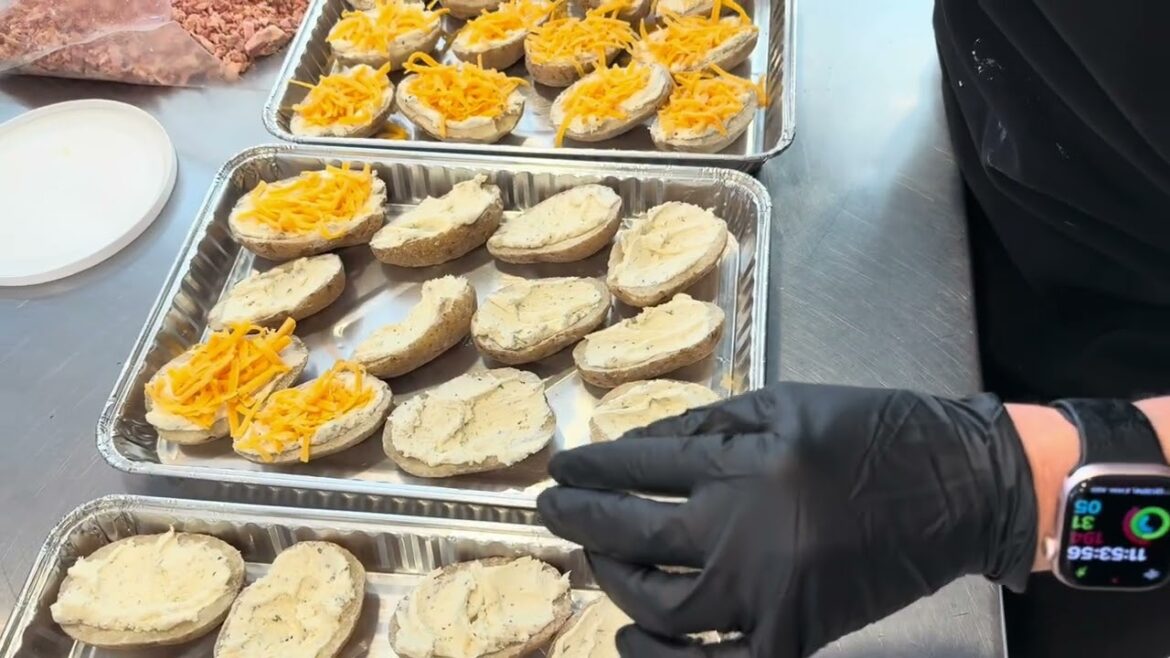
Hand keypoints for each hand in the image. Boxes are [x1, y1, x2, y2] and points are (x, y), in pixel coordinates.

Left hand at [537, 383, 1036, 656]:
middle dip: (579, 520)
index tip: (562, 470)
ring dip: (613, 580)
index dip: (590, 469)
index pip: (637, 468)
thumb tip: (632, 449)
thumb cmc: (871, 431)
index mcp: (745, 463)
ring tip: (595, 556)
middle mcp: (746, 533)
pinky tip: (629, 637)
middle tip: (551, 509)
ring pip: (661, 604)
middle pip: (634, 535)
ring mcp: (768, 594)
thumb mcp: (783, 403)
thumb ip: (705, 425)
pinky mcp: (795, 633)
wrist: (957, 486)